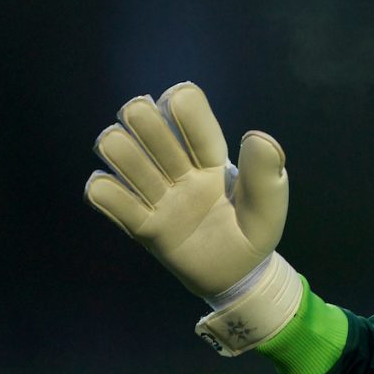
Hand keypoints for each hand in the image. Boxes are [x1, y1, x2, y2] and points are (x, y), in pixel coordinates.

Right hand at [85, 82, 300, 354]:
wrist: (239, 275)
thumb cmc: (256, 231)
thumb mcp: (270, 205)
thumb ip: (266, 173)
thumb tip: (256, 136)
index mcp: (214, 160)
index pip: (195, 125)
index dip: (184, 109)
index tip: (176, 98)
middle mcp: (182, 172)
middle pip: (153, 132)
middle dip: (145, 121)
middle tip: (147, 128)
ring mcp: (161, 198)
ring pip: (126, 159)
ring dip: (121, 151)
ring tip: (127, 159)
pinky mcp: (145, 228)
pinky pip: (112, 202)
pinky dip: (103, 191)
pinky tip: (106, 189)